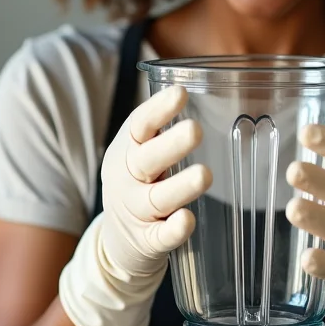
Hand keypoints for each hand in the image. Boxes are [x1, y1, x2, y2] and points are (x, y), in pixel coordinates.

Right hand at [60, 86, 211, 325]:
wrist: (118, 242)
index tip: (181, 93)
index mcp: (127, 150)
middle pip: (147, 160)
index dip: (159, 109)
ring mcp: (136, 211)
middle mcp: (127, 178)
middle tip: (196, 130)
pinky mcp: (147, 241)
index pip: (140, 125)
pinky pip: (160, 236)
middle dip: (171, 145)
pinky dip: (174, 230)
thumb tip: (207, 83)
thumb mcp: (140, 153)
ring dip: (181, 187)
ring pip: (157, 199)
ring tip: (204, 175)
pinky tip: (188, 221)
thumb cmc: (140, 183)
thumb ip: (162, 128)